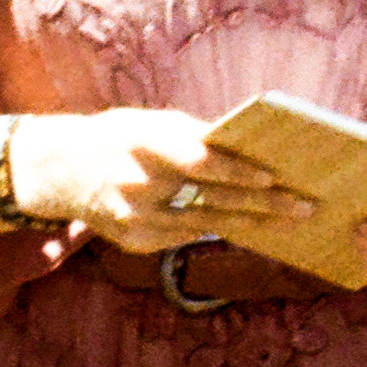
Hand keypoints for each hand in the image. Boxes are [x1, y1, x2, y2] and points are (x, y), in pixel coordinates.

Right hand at [14, 109, 298, 257]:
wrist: (61, 168)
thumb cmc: (122, 136)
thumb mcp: (151, 123)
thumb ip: (194, 137)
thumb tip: (252, 151)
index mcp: (143, 141)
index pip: (198, 160)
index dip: (237, 171)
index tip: (275, 176)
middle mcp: (137, 183)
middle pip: (211, 198)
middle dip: (263, 204)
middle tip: (305, 207)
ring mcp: (134, 218)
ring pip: (205, 224)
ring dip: (250, 223)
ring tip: (287, 223)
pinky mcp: (133, 242)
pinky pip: (185, 237)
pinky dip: (216, 230)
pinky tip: (248, 229)